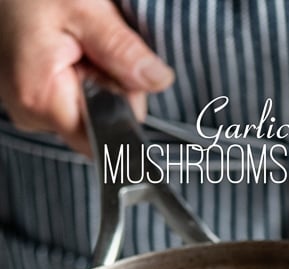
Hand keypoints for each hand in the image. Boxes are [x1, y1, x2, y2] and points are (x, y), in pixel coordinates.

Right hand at [0, 0, 173, 153]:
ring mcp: (29, 110)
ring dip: (95, 81)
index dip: (124, 107)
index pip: (105, 135)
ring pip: (88, 113)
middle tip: (94, 47)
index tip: (123, 73)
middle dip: (110, 88)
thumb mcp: (83, 9)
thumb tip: (158, 80)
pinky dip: (80, 78)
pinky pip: (72, 102)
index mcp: (43, 99)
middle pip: (99, 125)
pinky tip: (67, 52)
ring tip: (75, 44)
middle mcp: (32, 114)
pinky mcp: (31, 102)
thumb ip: (122, 50)